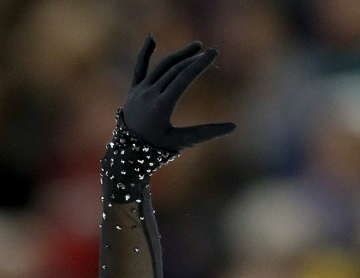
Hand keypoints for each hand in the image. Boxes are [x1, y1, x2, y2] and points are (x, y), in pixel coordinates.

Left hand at [121, 34, 235, 151]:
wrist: (126, 156)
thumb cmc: (155, 152)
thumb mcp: (181, 142)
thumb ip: (205, 133)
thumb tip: (233, 126)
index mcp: (161, 105)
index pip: (184, 77)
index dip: (200, 64)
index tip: (213, 53)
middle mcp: (149, 93)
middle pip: (175, 69)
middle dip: (193, 58)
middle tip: (210, 51)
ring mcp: (140, 90)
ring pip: (162, 66)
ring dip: (179, 55)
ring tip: (195, 47)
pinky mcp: (133, 90)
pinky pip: (139, 68)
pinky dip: (146, 53)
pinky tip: (152, 38)